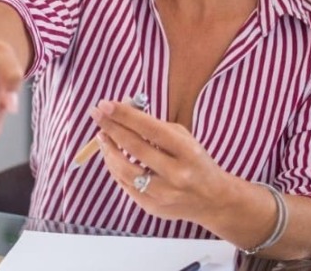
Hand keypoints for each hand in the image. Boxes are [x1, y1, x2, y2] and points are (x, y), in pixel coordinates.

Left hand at [89, 100, 232, 224]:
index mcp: (187, 151)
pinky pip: (126, 185)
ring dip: (108, 150)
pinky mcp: (153, 207)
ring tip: (101, 136)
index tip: (105, 104)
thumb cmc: (195, 162)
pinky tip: (111, 156)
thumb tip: (122, 111)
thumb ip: (155, 126)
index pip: (150, 129)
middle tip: (96, 114)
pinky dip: (116, 169)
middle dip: (111, 128)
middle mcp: (176, 174)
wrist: (213, 200)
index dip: (125, 115)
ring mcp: (164, 194)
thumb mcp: (185, 139)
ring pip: (124, 170)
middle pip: (135, 148)